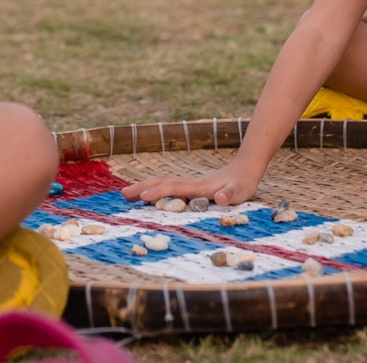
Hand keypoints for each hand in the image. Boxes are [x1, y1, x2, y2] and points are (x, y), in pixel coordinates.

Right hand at [121, 154, 263, 207]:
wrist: (245, 168)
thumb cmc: (243, 183)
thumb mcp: (240, 191)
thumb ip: (230, 194)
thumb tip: (220, 198)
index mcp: (199, 187)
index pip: (174, 189)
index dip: (158, 193)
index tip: (141, 196)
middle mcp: (190, 184)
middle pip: (162, 183)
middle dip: (142, 187)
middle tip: (121, 194)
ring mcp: (189, 184)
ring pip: (163, 183)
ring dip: (144, 187)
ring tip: (126, 194)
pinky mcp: (190, 187)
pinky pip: (167, 187)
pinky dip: (153, 189)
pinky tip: (146, 194)